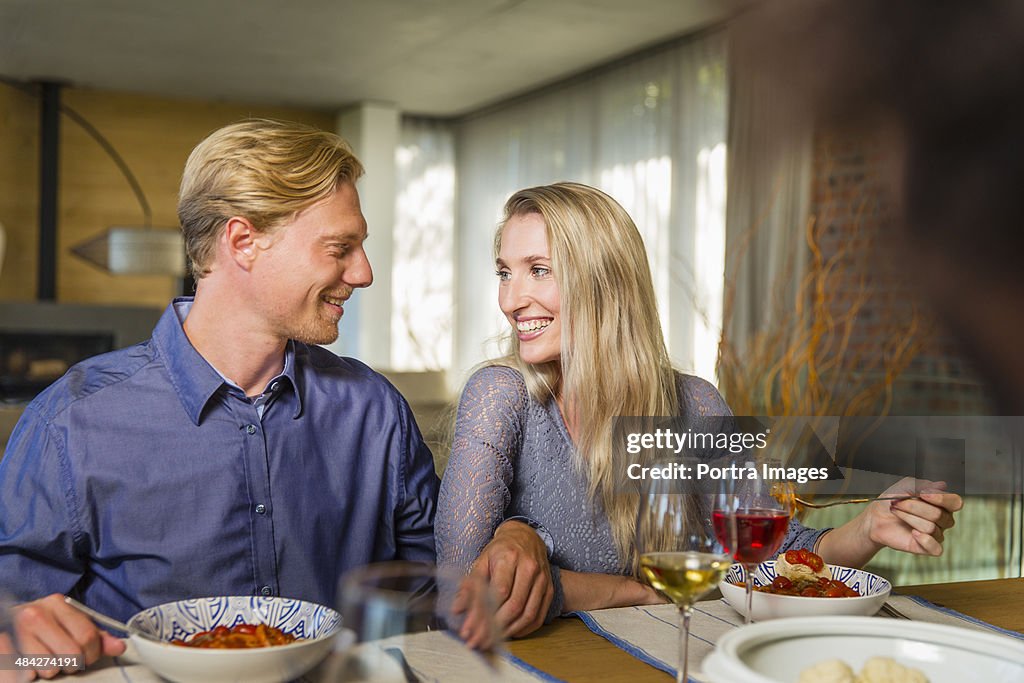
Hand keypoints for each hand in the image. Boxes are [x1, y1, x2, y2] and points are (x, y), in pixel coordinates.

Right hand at [13, 594, 125, 678]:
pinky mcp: (5, 648)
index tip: (88, 657)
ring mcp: (17, 632)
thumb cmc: (44, 623)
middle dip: (74, 664)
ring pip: (49, 668)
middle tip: (68, 662)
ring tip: (48, 660)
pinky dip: (32, 674)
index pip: (87, 636)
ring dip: (52, 670)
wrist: (7, 618)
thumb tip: (120, 647)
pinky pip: (27, 674)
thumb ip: (96, 634)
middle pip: (71, 654)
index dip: (93, 653)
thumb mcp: (70, 622)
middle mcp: (36, 614)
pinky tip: (31, 664)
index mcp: (57, 603)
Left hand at [469, 521, 552, 637]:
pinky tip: (511, 633)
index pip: (499, 591)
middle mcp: (529, 568)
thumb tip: (457, 610)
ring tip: (492, 640)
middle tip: (479, 641)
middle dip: (494, 628)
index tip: (469, 630)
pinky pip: (539, 616)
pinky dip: (524, 629)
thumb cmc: (500, 551)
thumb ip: (469, 586)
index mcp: (509, 557)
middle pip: (514, 605)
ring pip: (528, 613)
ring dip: (509, 631)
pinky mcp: (549, 589)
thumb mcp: (481, 562)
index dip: (484, 614)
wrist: (526, 537)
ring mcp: (542, 579)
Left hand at [862, 478, 961, 555]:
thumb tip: (942, 485)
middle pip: (939, 515)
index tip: (922, 494)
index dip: (942, 498)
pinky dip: (924, 540)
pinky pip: (936, 548)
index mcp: (942, 503)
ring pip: (931, 528)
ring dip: (908, 518)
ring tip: (897, 513)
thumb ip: (923, 485)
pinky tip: (912, 533)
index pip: (955, 502)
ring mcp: (936, 534)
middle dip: (914, 507)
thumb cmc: (892, 500)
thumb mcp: (905, 485)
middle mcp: (943, 519)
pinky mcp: (928, 548)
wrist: (876, 517)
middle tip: (898, 503)